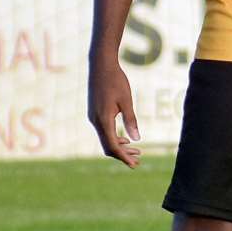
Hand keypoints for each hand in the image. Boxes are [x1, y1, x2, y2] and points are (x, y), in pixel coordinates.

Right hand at [87, 52, 140, 166]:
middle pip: (108, 146)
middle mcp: (95, 121)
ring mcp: (93, 117)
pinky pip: (103, 131)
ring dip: (119, 146)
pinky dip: (114, 137)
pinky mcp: (94, 113)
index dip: (124, 157)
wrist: (100, 65)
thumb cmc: (116, 80)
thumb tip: (136, 139)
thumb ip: (131, 120)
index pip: (113, 146)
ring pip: (105, 139)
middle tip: (138, 159)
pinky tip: (125, 138)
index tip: (134, 165)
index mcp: (103, 120)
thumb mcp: (127, 100)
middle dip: (123, 154)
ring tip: (136, 150)